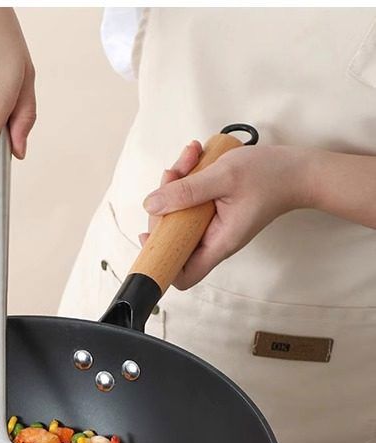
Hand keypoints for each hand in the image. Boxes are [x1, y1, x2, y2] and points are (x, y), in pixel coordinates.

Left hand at [139, 142, 311, 288]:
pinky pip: (191, 201)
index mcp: (219, 243)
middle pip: (173, 239)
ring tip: (188, 158)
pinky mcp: (214, 211)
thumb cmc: (271, 176)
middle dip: (164, 205)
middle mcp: (214, 239)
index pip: (183, 275)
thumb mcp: (224, 177)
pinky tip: (195, 158)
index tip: (150, 236)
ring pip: (179, 214)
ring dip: (176, 185)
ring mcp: (214, 226)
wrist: (299, 169)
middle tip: (172, 176)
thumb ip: (186, 191)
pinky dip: (188, 180)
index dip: (162, 263)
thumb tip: (151, 204)